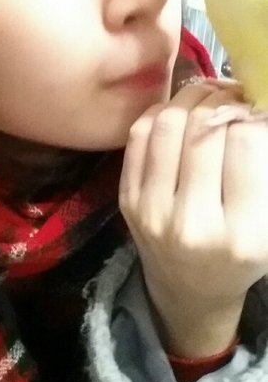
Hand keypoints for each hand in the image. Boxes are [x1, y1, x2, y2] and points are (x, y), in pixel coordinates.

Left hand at [119, 81, 267, 356]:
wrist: (190, 288)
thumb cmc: (240, 252)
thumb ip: (262, 166)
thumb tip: (250, 106)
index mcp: (244, 233)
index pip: (246, 143)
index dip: (252, 114)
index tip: (254, 109)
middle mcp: (193, 223)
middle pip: (204, 128)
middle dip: (222, 98)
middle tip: (231, 93)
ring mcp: (153, 210)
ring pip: (169, 124)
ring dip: (190, 96)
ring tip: (207, 93)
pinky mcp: (127, 200)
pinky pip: (139, 135)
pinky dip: (160, 111)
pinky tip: (178, 110)